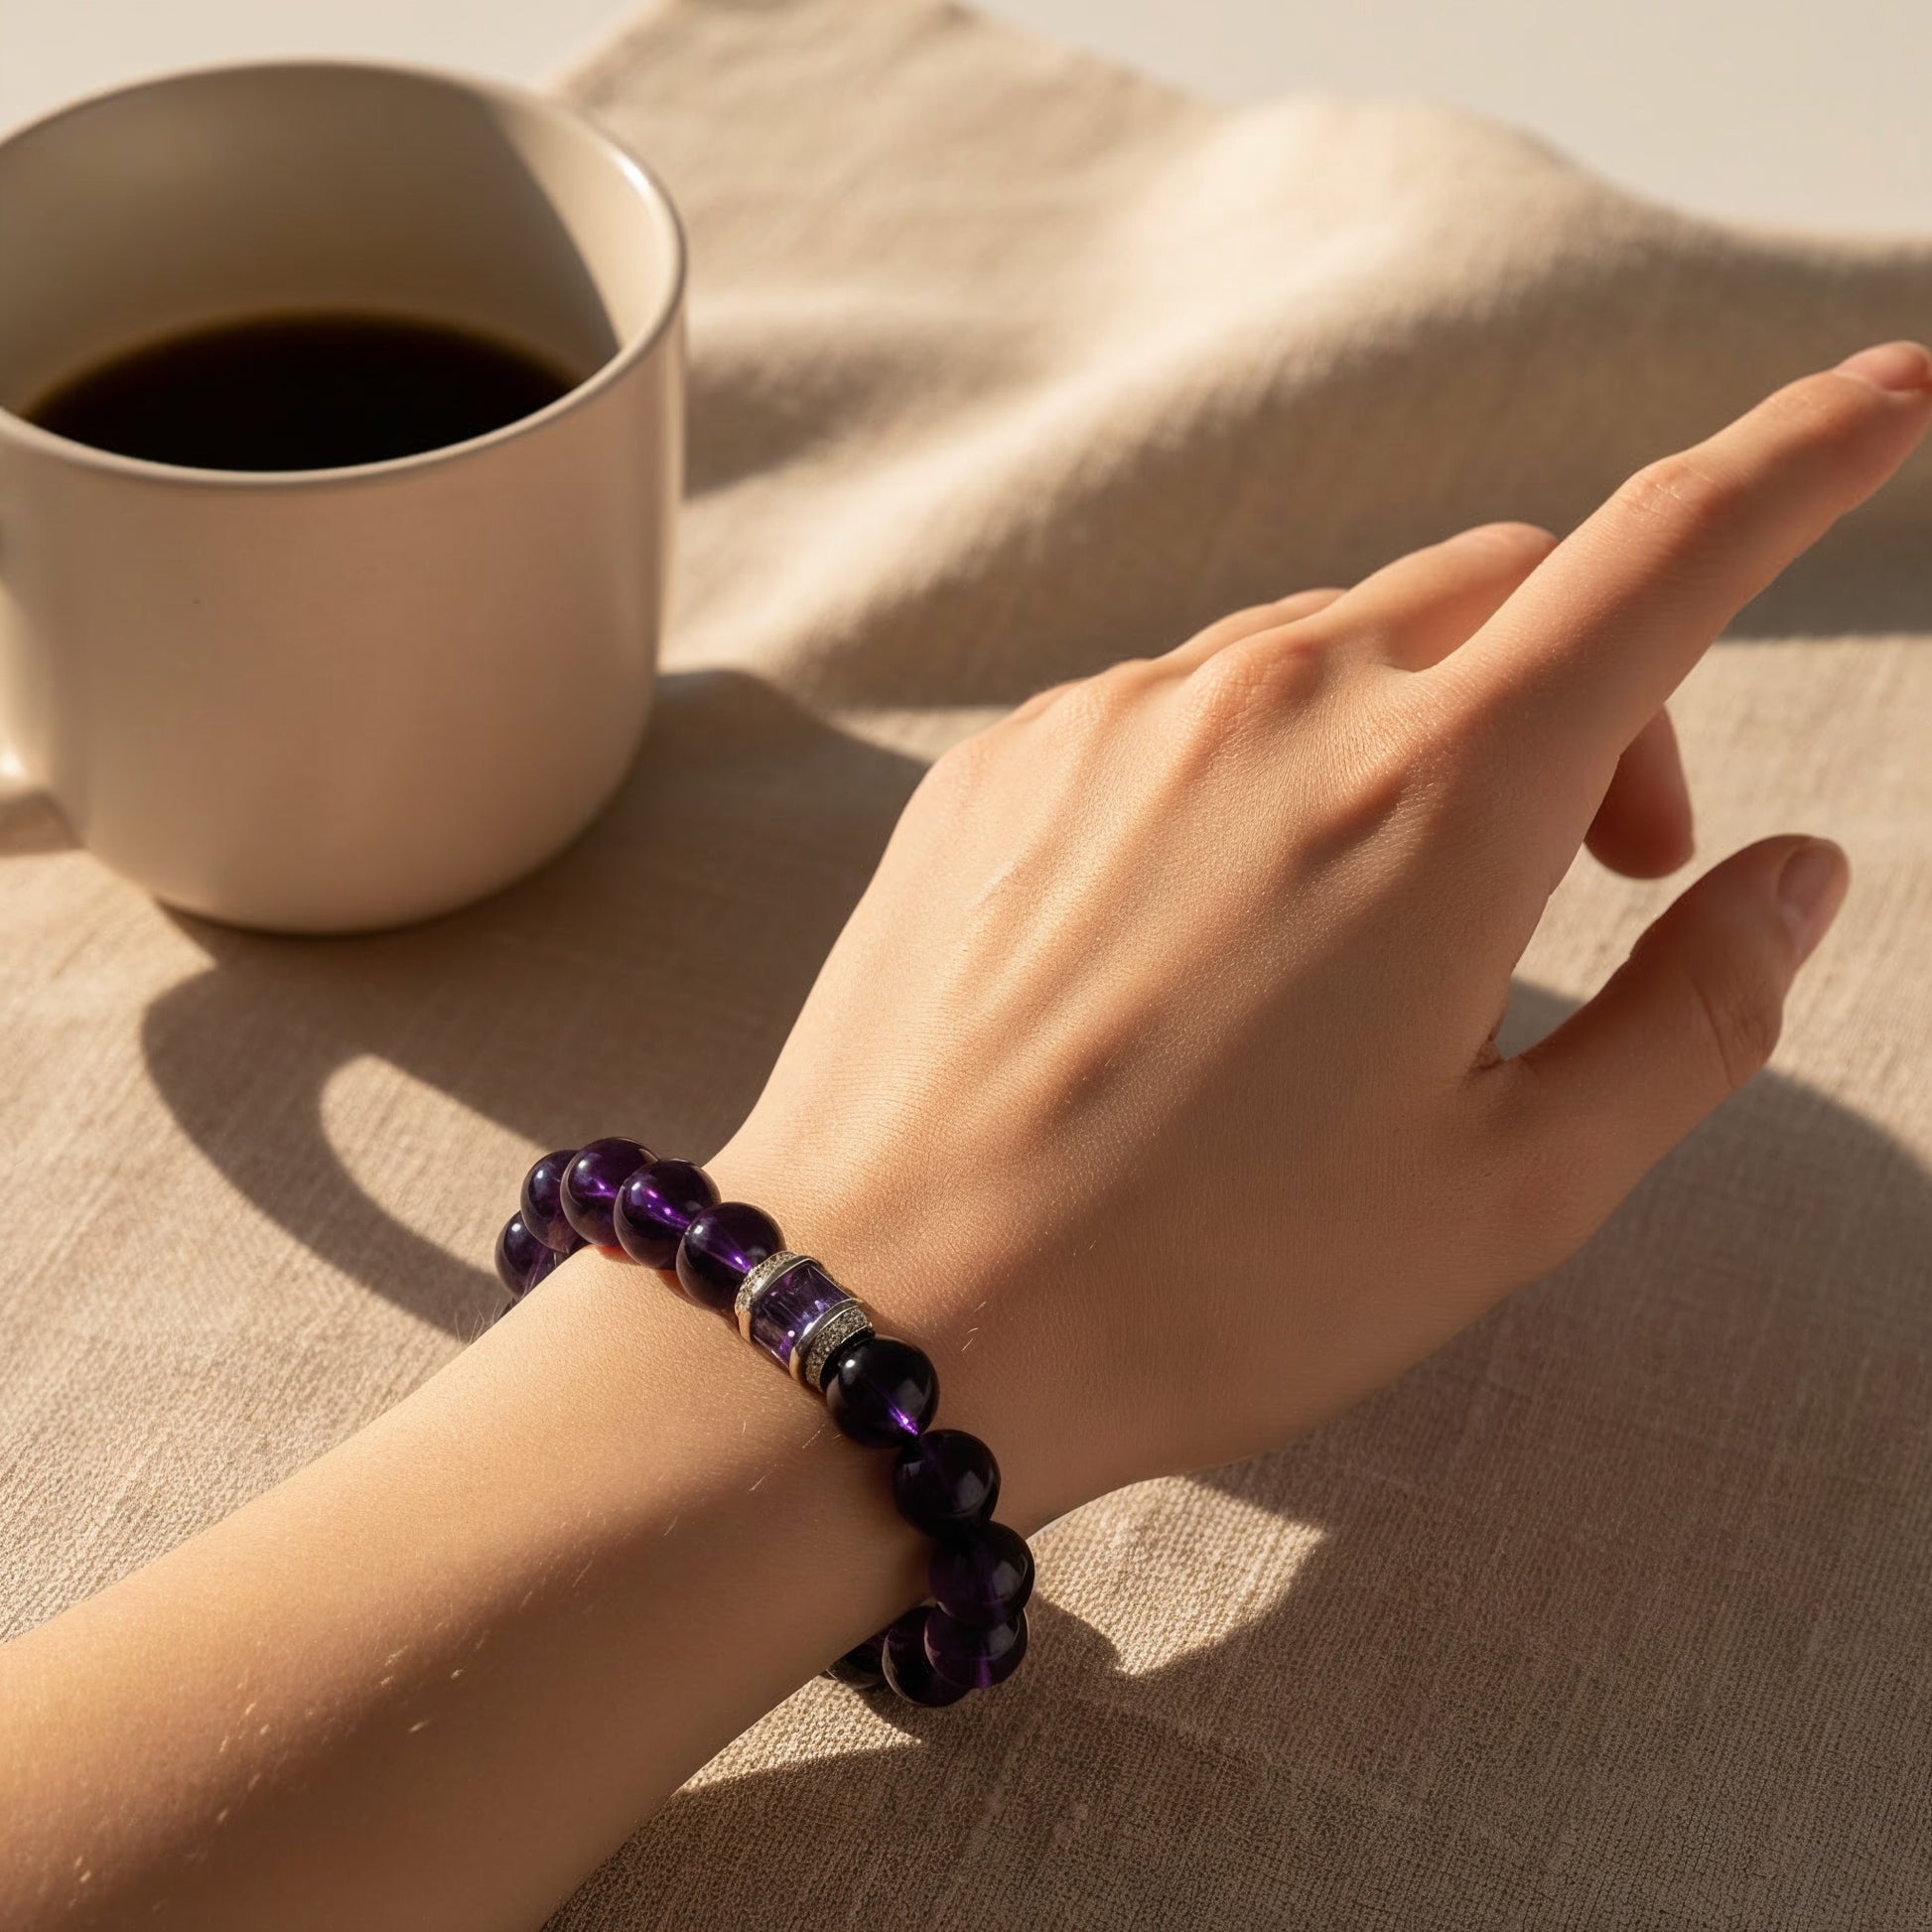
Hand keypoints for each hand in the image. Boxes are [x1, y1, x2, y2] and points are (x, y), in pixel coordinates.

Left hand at [714, 342, 1931, 1528]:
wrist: (895, 1313)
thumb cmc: (1211, 1282)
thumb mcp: (1512, 1189)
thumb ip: (1695, 1011)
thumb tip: (1795, 875)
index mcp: (1436, 794)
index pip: (1666, 555)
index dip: (1803, 464)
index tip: (1885, 401)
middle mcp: (1273, 703)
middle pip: (1501, 589)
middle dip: (1593, 693)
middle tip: (1591, 869)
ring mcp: (1116, 717)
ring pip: (1335, 642)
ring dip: (1417, 733)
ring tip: (1378, 932)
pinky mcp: (1006, 762)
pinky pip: (1181, 704)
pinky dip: (1259, 767)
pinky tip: (1211, 933)